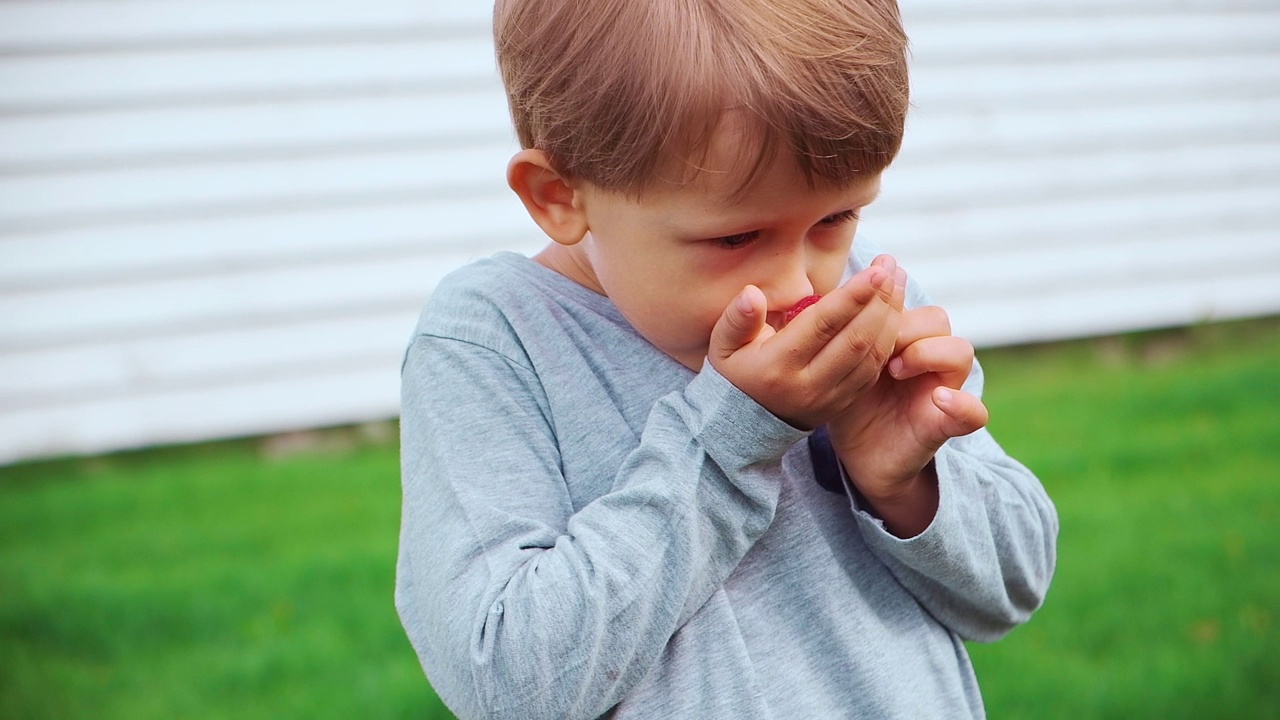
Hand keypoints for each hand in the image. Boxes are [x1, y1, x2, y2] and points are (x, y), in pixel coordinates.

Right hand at [707, 256, 904, 429]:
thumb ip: (737, 318)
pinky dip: (888, 340)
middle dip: (879, 301)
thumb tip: (752, 294)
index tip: (876, 271)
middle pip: (855, 339)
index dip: (852, 297)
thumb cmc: (736, 372)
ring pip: (870, 355)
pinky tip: (892, 312)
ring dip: (890, 317)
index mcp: (778, 366)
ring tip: (897, 283)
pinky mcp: (843, 404)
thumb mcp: (723, 345)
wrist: (745, 423)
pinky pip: (873, 371)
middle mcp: (808, 385)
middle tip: (891, 268)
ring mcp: (829, 398)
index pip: (822, 325)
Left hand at [827, 293, 988, 533]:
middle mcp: (928, 359)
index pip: (907, 301)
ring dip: (927, 353)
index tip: (859, 310)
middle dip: (903, 325)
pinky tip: (938, 399)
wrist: (858, 455)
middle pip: (936, 319)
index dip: (886, 299)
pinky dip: (962, 404)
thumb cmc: (849, 403)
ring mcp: (942, 388)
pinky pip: (974, 411)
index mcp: (903, 339)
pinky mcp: (946, 424)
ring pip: (960, 351)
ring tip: (894, 370)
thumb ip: (843, 331)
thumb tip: (832, 289)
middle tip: (873, 346)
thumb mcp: (840, 364)